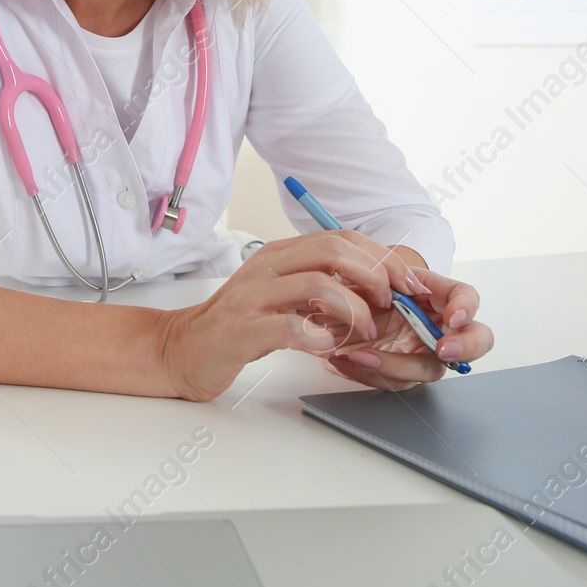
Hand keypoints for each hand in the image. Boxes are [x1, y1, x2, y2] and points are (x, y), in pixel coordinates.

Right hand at [156, 230, 423, 400]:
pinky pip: (290, 327)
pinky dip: (319, 337)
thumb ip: (319, 285)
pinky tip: (327, 349)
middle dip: (375, 275)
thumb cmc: (237, 325)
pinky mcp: (242, 331)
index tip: (407, 283)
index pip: (340, 237)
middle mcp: (267, 267)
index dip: (381, 257)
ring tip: (364, 332)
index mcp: (279, 254)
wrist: (179, 349)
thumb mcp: (280, 294)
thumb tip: (373, 287)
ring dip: (354, 309)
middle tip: (392, 305)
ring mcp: (253, 297)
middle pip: (333, 250)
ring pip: (318, 284)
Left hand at [325, 264, 492, 390]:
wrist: (335, 308)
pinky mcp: (401, 371)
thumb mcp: (366, 272)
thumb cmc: (359, 286)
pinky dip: (369, 373)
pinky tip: (345, 360)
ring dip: (396, 366)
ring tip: (357, 355)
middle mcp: (437, 324)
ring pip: (430, 369)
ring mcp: (422, 350)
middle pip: (475, 340)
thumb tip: (396, 287)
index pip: (466, 296)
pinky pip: (395, 381)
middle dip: (465, 348)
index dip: (466, 308)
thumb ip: (383, 273)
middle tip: (443, 350)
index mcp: (435, 294)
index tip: (453, 318)